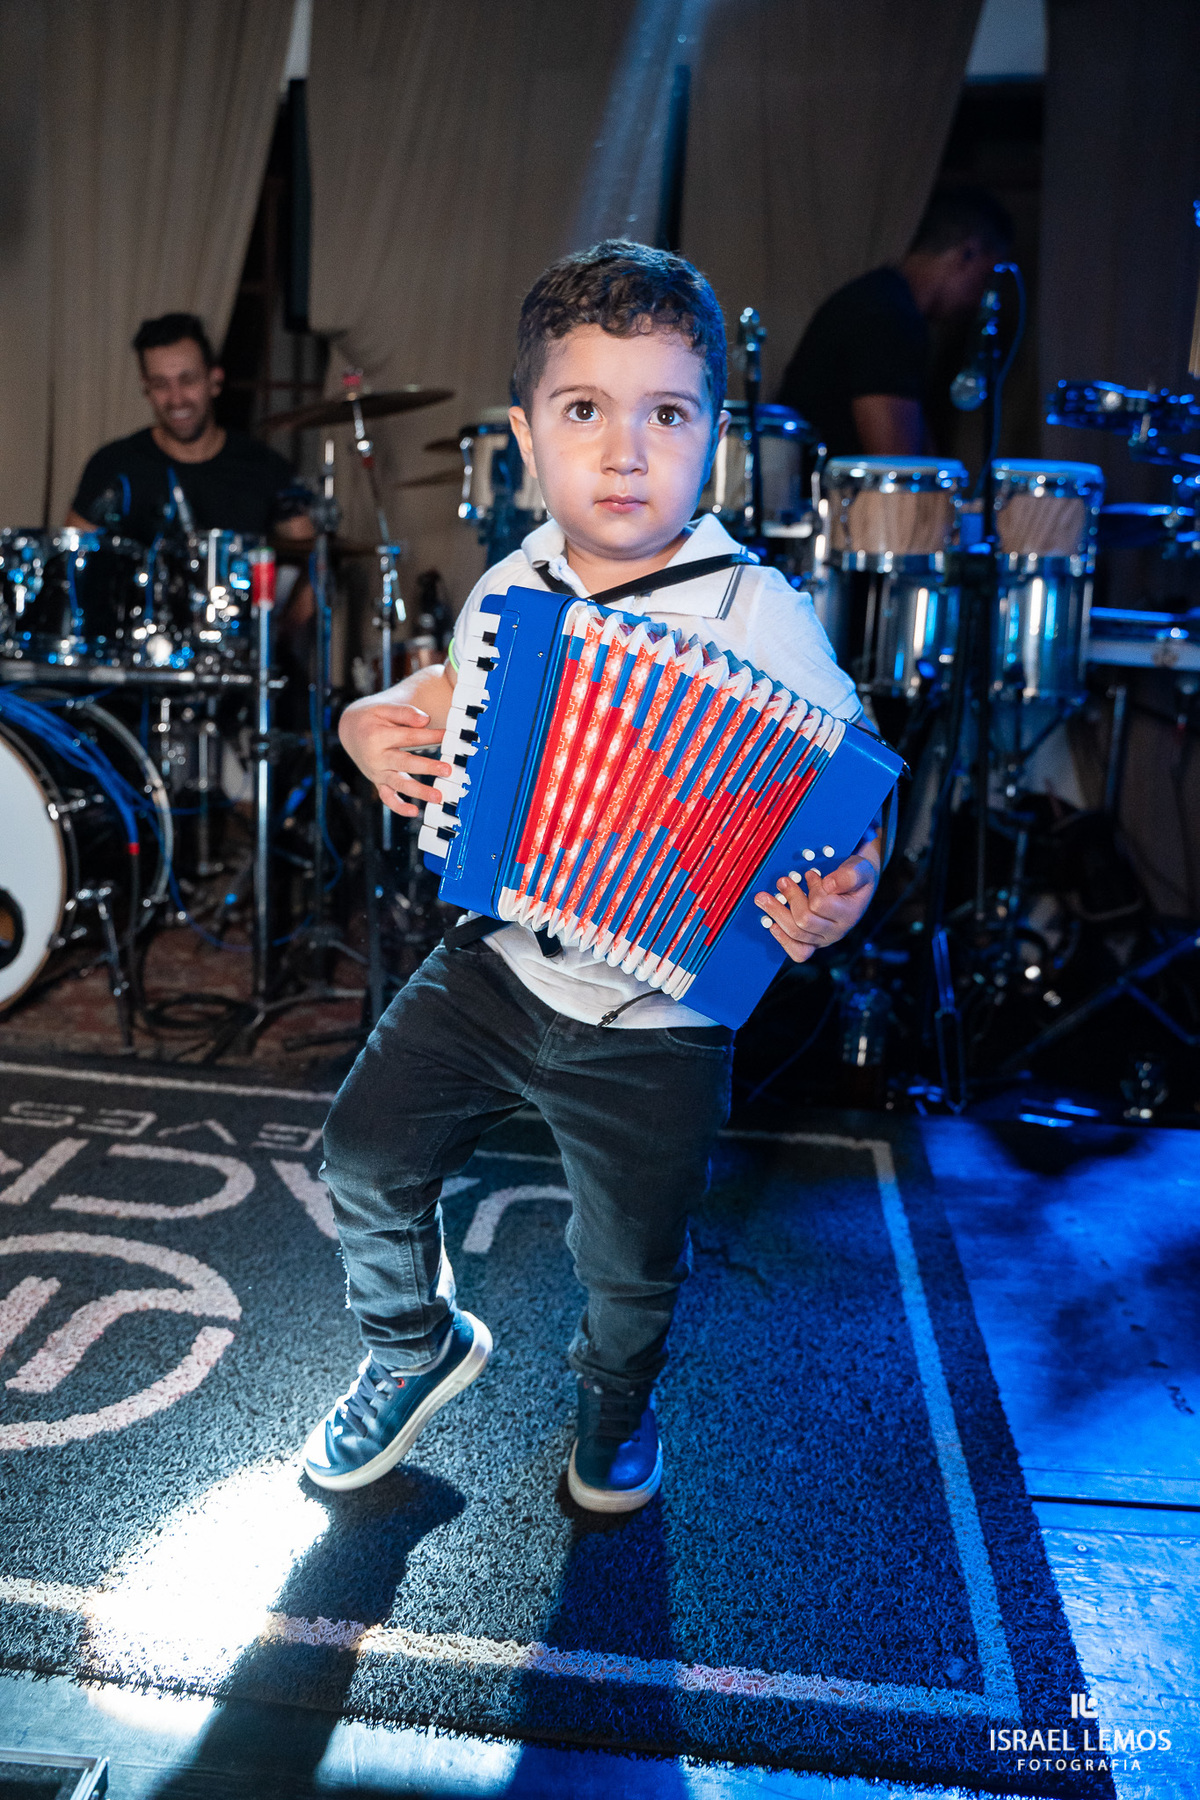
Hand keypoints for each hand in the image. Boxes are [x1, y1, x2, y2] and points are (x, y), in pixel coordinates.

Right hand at [338, 702, 449, 817]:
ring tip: (437, 797)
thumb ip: (405, 713)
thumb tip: (425, 720)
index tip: (447, 736)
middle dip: (427, 767)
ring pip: (399, 784)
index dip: (430, 736)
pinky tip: (414, 811)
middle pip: (405, 763)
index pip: (409, 737)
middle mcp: (376, 757)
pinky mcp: (378, 782)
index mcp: (378, 737)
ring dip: (419, 792)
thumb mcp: (384, 709)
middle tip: (447, 770)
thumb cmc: (371, 719)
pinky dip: (399, 806)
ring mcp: (377, 772)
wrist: (350, 731)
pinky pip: (387, 797)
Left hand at [754, 848, 878, 963]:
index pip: (820, 904)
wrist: (857, 890)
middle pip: (804, 920)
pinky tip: (772, 925)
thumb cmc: (855, 878)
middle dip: (790, 898)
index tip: (809, 874)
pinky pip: (798, 952)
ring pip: (796, 933)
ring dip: (777, 913)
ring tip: (763, 898)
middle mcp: (837, 931)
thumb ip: (848, 876)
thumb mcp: (859, 870)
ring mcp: (824, 939)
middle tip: (782, 881)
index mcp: (849, 913)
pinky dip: (783, 939)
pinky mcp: (813, 943)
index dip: (811, 888)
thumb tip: (828, 885)